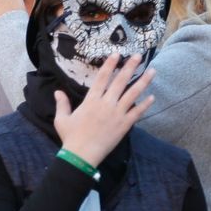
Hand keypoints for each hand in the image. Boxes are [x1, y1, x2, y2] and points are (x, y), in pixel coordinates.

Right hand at [54, 53, 155, 168]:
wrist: (81, 155)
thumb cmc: (70, 137)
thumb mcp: (61, 120)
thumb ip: (62, 104)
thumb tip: (57, 91)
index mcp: (91, 101)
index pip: (102, 78)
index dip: (110, 65)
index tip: (117, 54)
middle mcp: (106, 104)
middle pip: (120, 81)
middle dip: (130, 67)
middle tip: (139, 56)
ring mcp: (117, 114)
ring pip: (133, 94)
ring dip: (143, 81)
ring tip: (152, 71)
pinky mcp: (124, 125)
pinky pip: (137, 112)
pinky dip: (145, 105)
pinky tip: (152, 97)